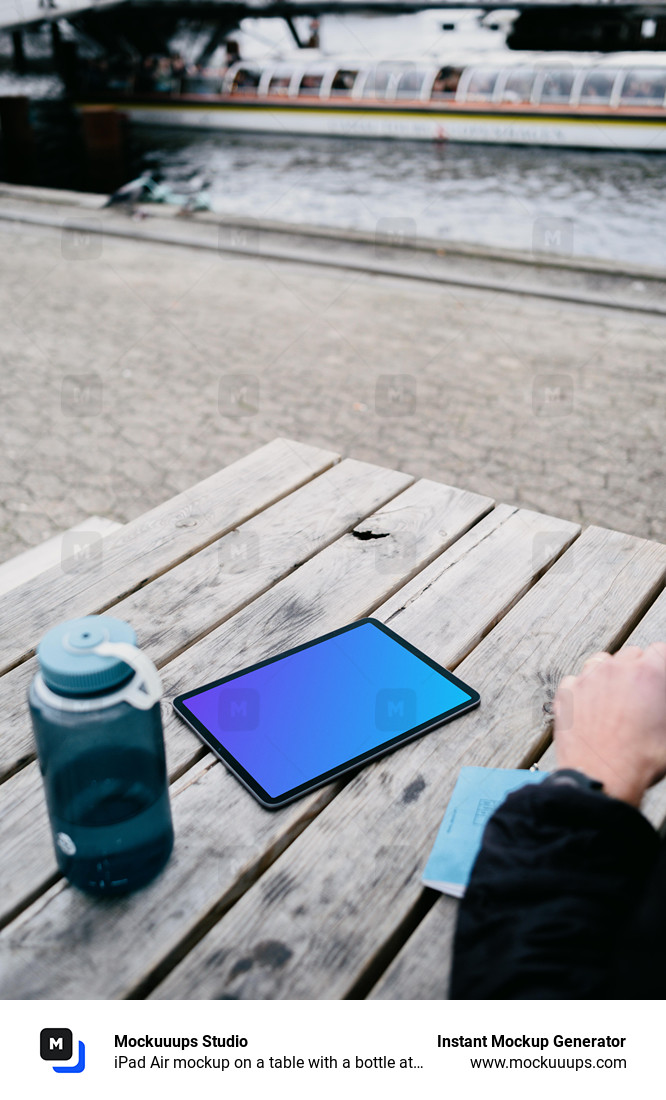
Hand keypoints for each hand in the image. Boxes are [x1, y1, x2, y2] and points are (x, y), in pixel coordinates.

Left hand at [553, 643, 665, 806]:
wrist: (602, 778)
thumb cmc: (643, 759)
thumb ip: (664, 705)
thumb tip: (657, 702)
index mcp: (650, 673)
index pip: (659, 651)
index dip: (660, 666)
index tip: (658, 678)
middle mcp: (617, 668)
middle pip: (631, 654)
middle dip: (637, 670)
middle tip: (639, 695)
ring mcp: (588, 678)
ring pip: (601, 662)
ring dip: (609, 674)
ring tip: (614, 699)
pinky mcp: (567, 692)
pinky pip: (577, 680)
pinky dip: (583, 689)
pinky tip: (591, 708)